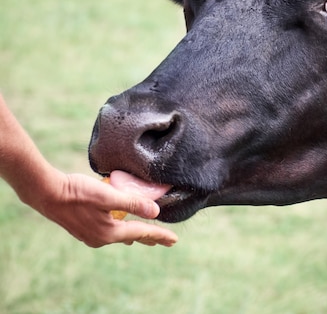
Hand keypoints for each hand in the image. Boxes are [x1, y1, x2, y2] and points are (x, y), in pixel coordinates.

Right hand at [36, 170, 177, 247]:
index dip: (159, 234)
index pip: (141, 233)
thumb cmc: (77, 192)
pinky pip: (109, 229)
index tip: (174, 240)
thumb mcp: (107, 195)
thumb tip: (155, 212)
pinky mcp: (84, 227)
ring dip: (134, 232)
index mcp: (109, 233)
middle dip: (150, 236)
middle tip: (166, 240)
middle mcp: (101, 238)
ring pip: (120, 233)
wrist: (47, 193)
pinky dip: (120, 226)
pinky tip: (119, 223)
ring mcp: (91, 235)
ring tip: (146, 234)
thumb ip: (131, 202)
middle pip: (132, 236)